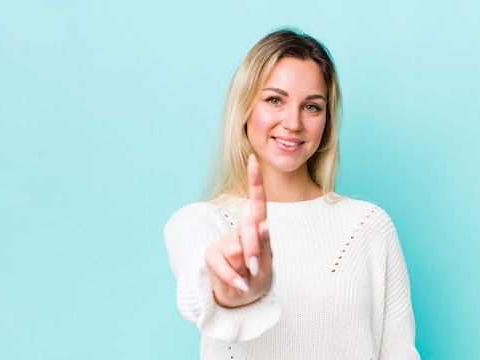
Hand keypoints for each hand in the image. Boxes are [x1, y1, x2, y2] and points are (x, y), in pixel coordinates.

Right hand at [205, 154, 272, 307]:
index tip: (253, 160)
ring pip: (237, 249)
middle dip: (255, 249)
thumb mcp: (267, 264)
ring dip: (245, 267)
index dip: (255, 180)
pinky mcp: (212, 255)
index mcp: (257, 228)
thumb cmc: (257, 276)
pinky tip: (240, 284)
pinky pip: (223, 265)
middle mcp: (240, 230)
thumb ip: (264, 245)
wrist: (241, 298)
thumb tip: (262, 225)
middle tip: (255, 267)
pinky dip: (234, 279)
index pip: (257, 202)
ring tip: (246, 274)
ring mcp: (225, 242)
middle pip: (248, 227)